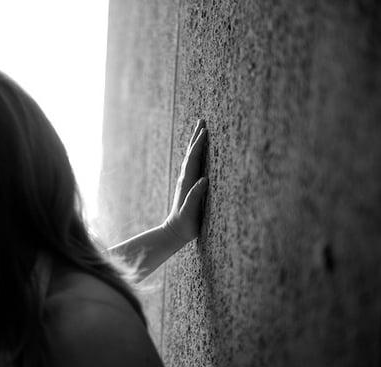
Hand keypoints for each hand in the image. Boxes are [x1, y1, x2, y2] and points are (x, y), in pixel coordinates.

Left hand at [164, 119, 207, 242]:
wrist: (175, 231)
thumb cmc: (185, 223)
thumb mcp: (190, 211)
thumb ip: (195, 196)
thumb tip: (204, 179)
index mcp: (187, 182)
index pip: (193, 159)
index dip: (199, 145)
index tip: (205, 131)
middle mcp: (185, 178)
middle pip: (191, 153)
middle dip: (196, 137)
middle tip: (202, 120)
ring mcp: (186, 181)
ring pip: (191, 157)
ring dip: (195, 143)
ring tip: (201, 130)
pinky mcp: (188, 185)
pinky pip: (193, 164)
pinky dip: (196, 154)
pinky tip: (199, 151)